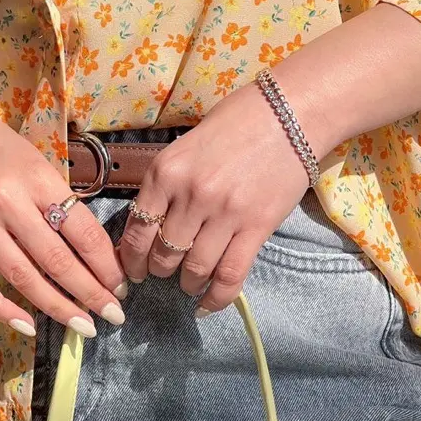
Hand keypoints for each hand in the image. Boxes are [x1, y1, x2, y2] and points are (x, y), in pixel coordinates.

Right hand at [0, 101, 126, 336]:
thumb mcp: (35, 162)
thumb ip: (56, 199)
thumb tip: (88, 247)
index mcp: (38, 180)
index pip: (82, 231)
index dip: (106, 264)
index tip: (122, 285)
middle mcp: (9, 203)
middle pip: (57, 260)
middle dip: (91, 293)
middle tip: (114, 314)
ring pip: (22, 277)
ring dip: (57, 307)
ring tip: (83, 326)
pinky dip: (3, 310)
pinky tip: (28, 326)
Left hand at [118, 83, 314, 313]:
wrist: (289, 114)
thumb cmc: (236, 122)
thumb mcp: (186, 146)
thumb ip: (167, 184)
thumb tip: (150, 223)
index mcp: (166, 172)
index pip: (137, 229)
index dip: (131, 259)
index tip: (132, 271)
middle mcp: (191, 195)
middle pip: (164, 253)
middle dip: (159, 271)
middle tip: (163, 274)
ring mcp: (224, 214)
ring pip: (194, 270)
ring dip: (187, 284)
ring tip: (188, 284)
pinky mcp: (256, 228)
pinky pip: (229, 276)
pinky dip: (215, 298)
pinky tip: (206, 307)